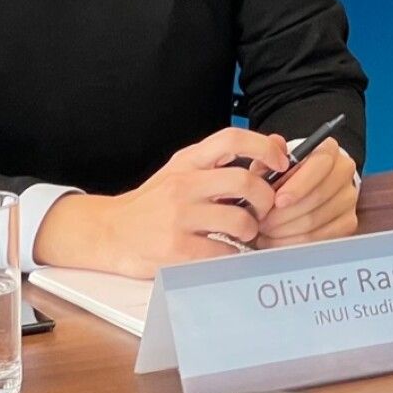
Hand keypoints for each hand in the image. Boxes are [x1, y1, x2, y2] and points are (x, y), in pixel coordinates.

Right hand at [33, 127, 291, 276]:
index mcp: (188, 160)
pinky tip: (227, 250)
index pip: (232, 138)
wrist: (110, 232)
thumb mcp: (184, 169)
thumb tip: (275, 145)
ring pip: (239, 220)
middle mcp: (184, 184)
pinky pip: (223, 252)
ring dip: (251, 230)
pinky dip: (233, 253)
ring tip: (244, 233)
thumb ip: (223, 158)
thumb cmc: (154, 201)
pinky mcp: (177, 249)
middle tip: (264, 209)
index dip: (264, 147)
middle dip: (265, 198)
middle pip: (244, 182)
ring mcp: (180, 217)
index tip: (281, 162)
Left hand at [256, 137, 359, 248]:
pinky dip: (295, 243)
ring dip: (286, 230)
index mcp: (329, 150)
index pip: (320, 164)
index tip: (277, 200)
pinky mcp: (349, 222)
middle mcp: (344, 172)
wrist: (303, 187)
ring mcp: (349, 198)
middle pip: (318, 196)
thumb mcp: (274, 160)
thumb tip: (275, 145)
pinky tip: (277, 241)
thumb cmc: (286, 173)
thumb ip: (271, 153)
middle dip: (285, 213)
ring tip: (265, 231)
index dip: (298, 185)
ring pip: (317, 220)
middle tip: (262, 221)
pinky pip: (322, 238)